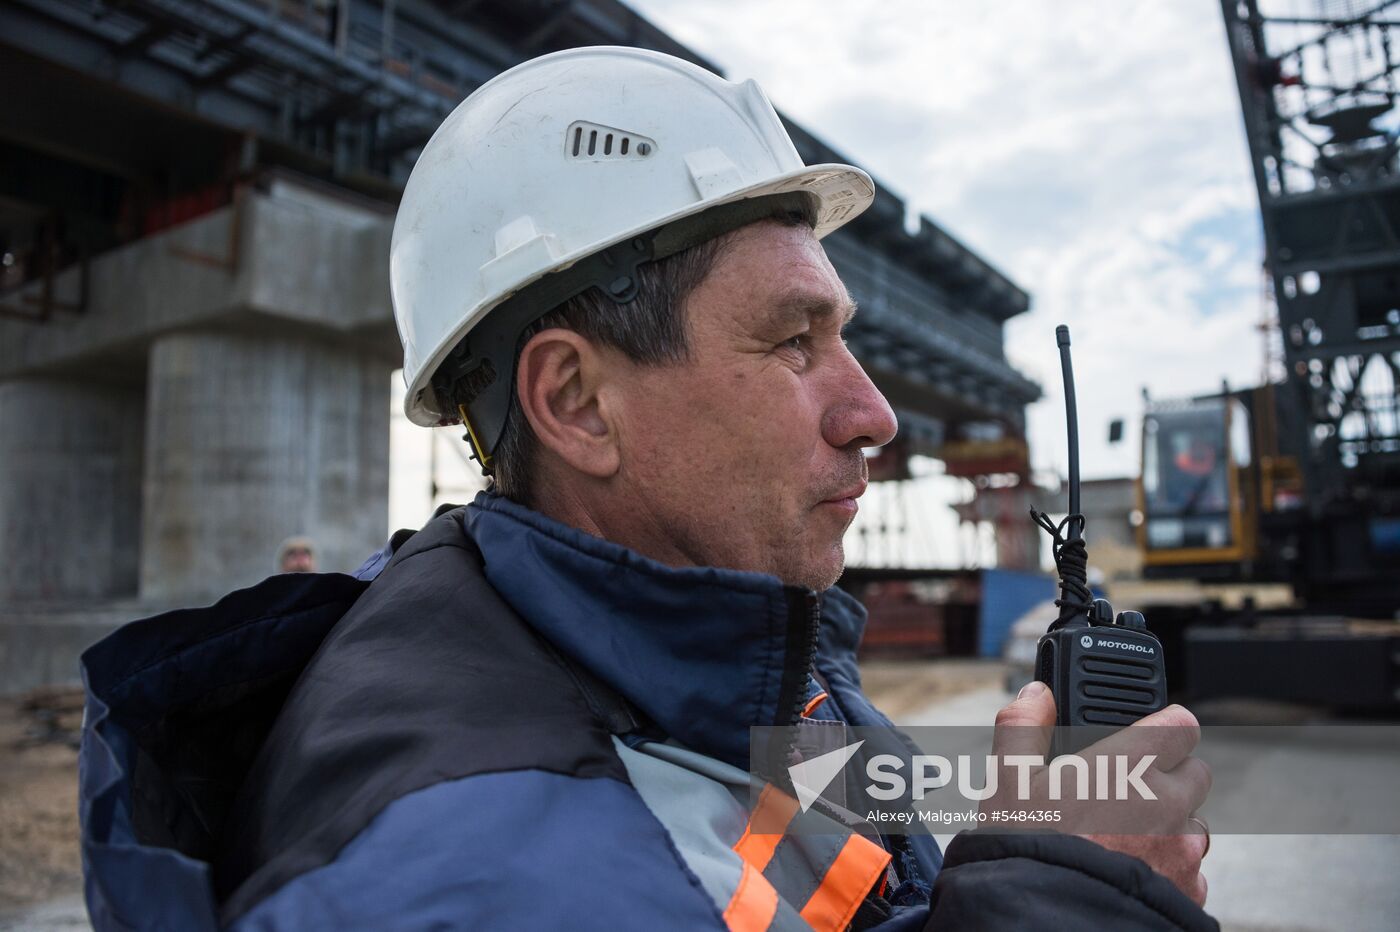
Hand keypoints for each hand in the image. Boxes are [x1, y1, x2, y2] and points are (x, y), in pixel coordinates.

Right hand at [987, 680, 1210, 906]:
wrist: (1050, 919)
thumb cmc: (1030, 848)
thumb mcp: (1008, 779)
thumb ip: (1024, 726)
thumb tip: (1036, 695)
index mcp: (1129, 765)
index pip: (1181, 724)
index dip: (1165, 726)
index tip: (1146, 736)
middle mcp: (1168, 802)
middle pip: (1195, 772)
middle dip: (1168, 776)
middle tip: (1124, 790)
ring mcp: (1183, 849)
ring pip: (1193, 823)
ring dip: (1169, 824)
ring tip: (1121, 838)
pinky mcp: (1190, 889)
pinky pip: (1190, 869)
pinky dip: (1167, 867)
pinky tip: (1129, 871)